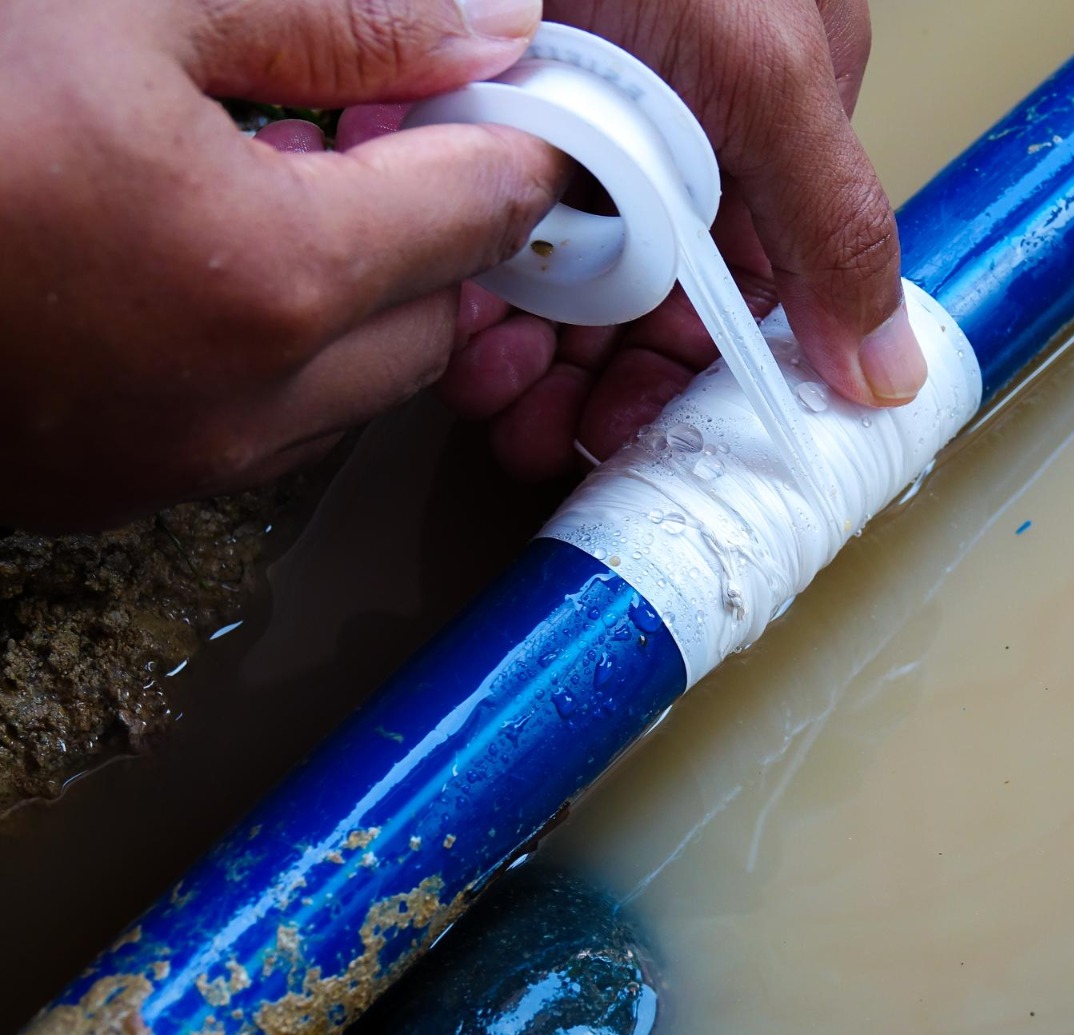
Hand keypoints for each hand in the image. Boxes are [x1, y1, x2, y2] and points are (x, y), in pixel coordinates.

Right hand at [0, 0, 562, 528]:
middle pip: (432, 320)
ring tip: (273, 193)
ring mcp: (165, 463)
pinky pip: (255, 434)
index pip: (480, 213)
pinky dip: (271, 357)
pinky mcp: (96, 489)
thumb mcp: (121, 3)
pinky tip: (190, 269)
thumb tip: (494, 27)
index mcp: (270, 277)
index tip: (520, 104)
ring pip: (350, 392)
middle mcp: (239, 404)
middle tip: (373, 135)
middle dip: (434, 228)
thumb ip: (338, 24)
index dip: (518, 145)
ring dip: (358, 300)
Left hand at [428, 0, 929, 477]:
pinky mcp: (487, 116)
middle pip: (642, 305)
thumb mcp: (765, 67)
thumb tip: (891, 370)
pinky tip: (449, 323)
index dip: (690, 379)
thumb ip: (836, 221)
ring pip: (558, 282)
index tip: (639, 437)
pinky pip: (479, 229)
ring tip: (490, 393)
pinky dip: (462, 286)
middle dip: (594, 381)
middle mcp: (676, 142)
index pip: (743, 294)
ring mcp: (579, 130)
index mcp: (766, 132)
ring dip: (525, 355)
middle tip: (545, 432)